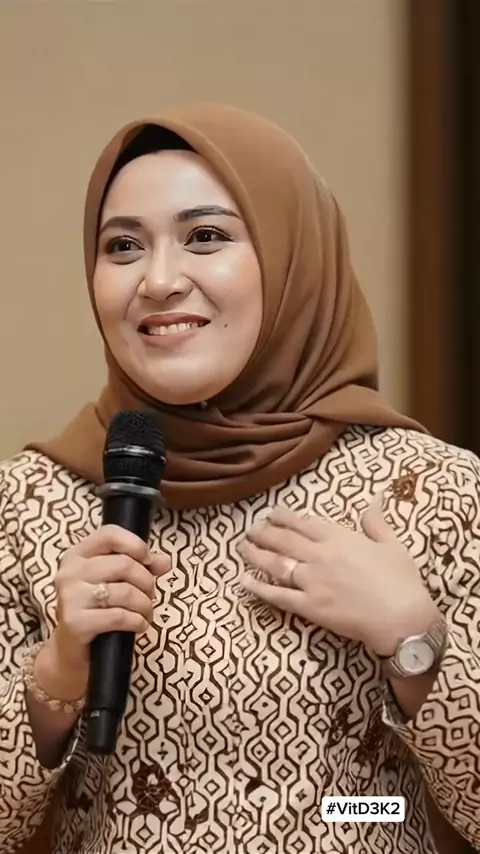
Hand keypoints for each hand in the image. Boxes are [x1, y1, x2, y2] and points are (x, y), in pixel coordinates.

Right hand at [37, 526, 169, 700]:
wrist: (71, 651)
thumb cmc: (96, 610)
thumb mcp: (116, 582)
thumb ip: (141, 566)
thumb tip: (165, 561)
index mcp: (78, 555)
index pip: (110, 534)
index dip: (136, 545)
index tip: (148, 561)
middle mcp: (70, 572)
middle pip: (124, 564)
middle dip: (146, 582)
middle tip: (149, 595)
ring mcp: (70, 597)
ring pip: (125, 591)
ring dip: (145, 605)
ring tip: (145, 612)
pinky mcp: (76, 622)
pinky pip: (120, 616)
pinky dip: (138, 622)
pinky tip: (139, 625)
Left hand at [239, 496, 439, 655]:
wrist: (402, 618)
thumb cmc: (402, 581)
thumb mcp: (392, 544)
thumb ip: (376, 521)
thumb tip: (374, 498)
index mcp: (339, 538)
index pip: (303, 523)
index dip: (284, 517)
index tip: (271, 513)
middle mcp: (319, 555)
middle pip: (283, 540)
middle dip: (263, 533)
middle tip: (249, 529)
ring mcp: (311, 581)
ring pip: (275, 564)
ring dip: (255, 554)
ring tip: (240, 547)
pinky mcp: (309, 606)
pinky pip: (277, 595)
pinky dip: (258, 588)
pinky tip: (243, 581)